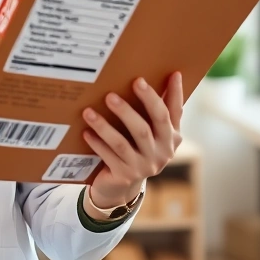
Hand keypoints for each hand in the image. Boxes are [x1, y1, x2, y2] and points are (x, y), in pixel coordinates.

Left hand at [81, 71, 184, 209]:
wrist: (123, 185)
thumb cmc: (139, 148)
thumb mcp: (155, 131)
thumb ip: (164, 108)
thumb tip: (174, 74)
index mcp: (171, 137)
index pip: (169, 113)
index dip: (169, 94)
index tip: (155, 76)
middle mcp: (162, 153)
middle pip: (146, 127)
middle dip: (129, 109)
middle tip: (111, 95)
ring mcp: (143, 166)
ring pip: (122, 143)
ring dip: (104, 126)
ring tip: (88, 112)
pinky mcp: (125, 175)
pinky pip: (108, 156)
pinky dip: (97, 143)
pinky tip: (86, 132)